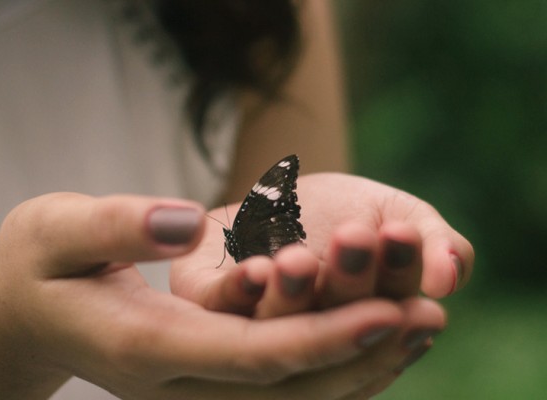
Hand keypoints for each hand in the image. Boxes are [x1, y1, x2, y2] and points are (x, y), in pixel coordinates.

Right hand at [0, 192, 444, 399]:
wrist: (19, 316)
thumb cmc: (36, 264)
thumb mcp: (56, 228)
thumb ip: (117, 226)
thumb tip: (185, 226)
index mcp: (144, 347)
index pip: (248, 356)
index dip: (321, 338)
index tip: (387, 309)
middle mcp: (173, 383)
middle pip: (280, 391)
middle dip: (358, 360)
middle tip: (427, 317)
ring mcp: (184, 390)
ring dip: (353, 371)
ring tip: (416, 327)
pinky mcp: (194, 381)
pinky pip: (271, 388)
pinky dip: (324, 369)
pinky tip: (366, 338)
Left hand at [171, 172, 473, 317]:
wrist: (278, 192)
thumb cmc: (346, 211)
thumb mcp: (398, 214)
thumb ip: (432, 240)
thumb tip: (449, 277)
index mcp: (370, 321)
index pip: (393, 306)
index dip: (398, 271)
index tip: (402, 233)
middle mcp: (318, 333)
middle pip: (336, 319)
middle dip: (349, 277)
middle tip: (357, 235)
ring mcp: (262, 324)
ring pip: (279, 325)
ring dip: (292, 295)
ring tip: (299, 261)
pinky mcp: (211, 303)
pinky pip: (223, 308)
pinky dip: (238, 292)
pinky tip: (254, 271)